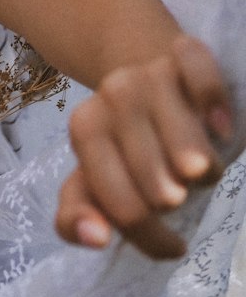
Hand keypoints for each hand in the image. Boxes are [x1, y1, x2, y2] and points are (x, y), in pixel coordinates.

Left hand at [55, 34, 231, 259]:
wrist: (143, 78)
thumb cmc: (122, 145)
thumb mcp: (90, 182)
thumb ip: (76, 215)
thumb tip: (97, 239)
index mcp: (85, 129)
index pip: (120, 204)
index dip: (149, 235)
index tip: (172, 245)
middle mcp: (113, 95)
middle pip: (157, 182)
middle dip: (174, 202)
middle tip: (181, 197)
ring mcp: (149, 72)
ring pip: (187, 144)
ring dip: (204, 170)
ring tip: (200, 173)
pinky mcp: (184, 51)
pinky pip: (202, 76)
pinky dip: (214, 104)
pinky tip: (220, 128)